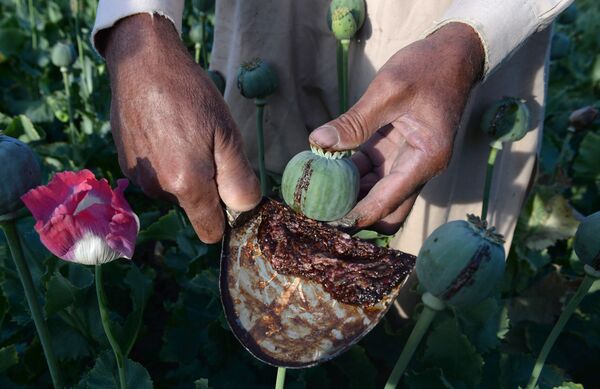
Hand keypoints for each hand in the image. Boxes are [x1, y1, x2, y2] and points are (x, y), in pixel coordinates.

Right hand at [100, 14, 260, 242]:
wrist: (142, 62)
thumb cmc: (190, 94)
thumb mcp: (226, 133)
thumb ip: (238, 178)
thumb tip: (245, 209)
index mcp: (187, 184)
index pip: (209, 231)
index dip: (225, 218)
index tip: (230, 192)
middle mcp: (158, 189)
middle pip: (193, 208)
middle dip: (206, 189)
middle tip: (208, 147)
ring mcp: (138, 178)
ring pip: (173, 192)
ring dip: (184, 174)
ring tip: (184, 134)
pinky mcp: (125, 164)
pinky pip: (155, 176)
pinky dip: (164, 163)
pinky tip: (164, 132)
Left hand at [309, 23, 484, 233]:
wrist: (453, 54)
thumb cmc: (427, 68)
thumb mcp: (389, 90)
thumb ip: (355, 121)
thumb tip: (318, 142)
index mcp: (425, 160)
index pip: (387, 202)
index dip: (356, 216)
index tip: (327, 223)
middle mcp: (419, 168)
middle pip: (386, 210)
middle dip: (355, 216)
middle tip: (321, 214)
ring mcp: (407, 162)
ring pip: (377, 194)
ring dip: (351, 196)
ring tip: (317, 196)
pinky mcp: (396, 151)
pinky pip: (373, 174)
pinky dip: (352, 176)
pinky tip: (327, 172)